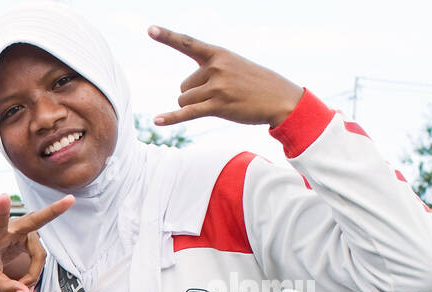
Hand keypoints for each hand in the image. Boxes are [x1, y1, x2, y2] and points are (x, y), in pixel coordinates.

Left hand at [0, 194, 73, 291]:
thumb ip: (4, 287)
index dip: (1, 210)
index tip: (3, 196)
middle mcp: (11, 229)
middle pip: (34, 221)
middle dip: (53, 211)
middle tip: (70, 200)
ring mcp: (24, 232)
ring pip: (39, 256)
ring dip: (31, 275)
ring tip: (20, 287)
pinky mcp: (31, 238)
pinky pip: (39, 259)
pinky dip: (33, 273)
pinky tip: (24, 281)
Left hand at [149, 26, 303, 127]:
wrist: (281, 98)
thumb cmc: (256, 83)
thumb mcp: (234, 66)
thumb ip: (210, 71)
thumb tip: (183, 94)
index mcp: (219, 54)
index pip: (188, 43)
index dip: (167, 37)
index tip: (150, 29)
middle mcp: (216, 67)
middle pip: (183, 86)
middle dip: (195, 94)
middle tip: (220, 95)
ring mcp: (217, 87)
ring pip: (184, 101)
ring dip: (195, 107)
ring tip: (220, 104)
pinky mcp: (218, 106)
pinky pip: (187, 113)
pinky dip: (171, 118)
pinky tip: (156, 121)